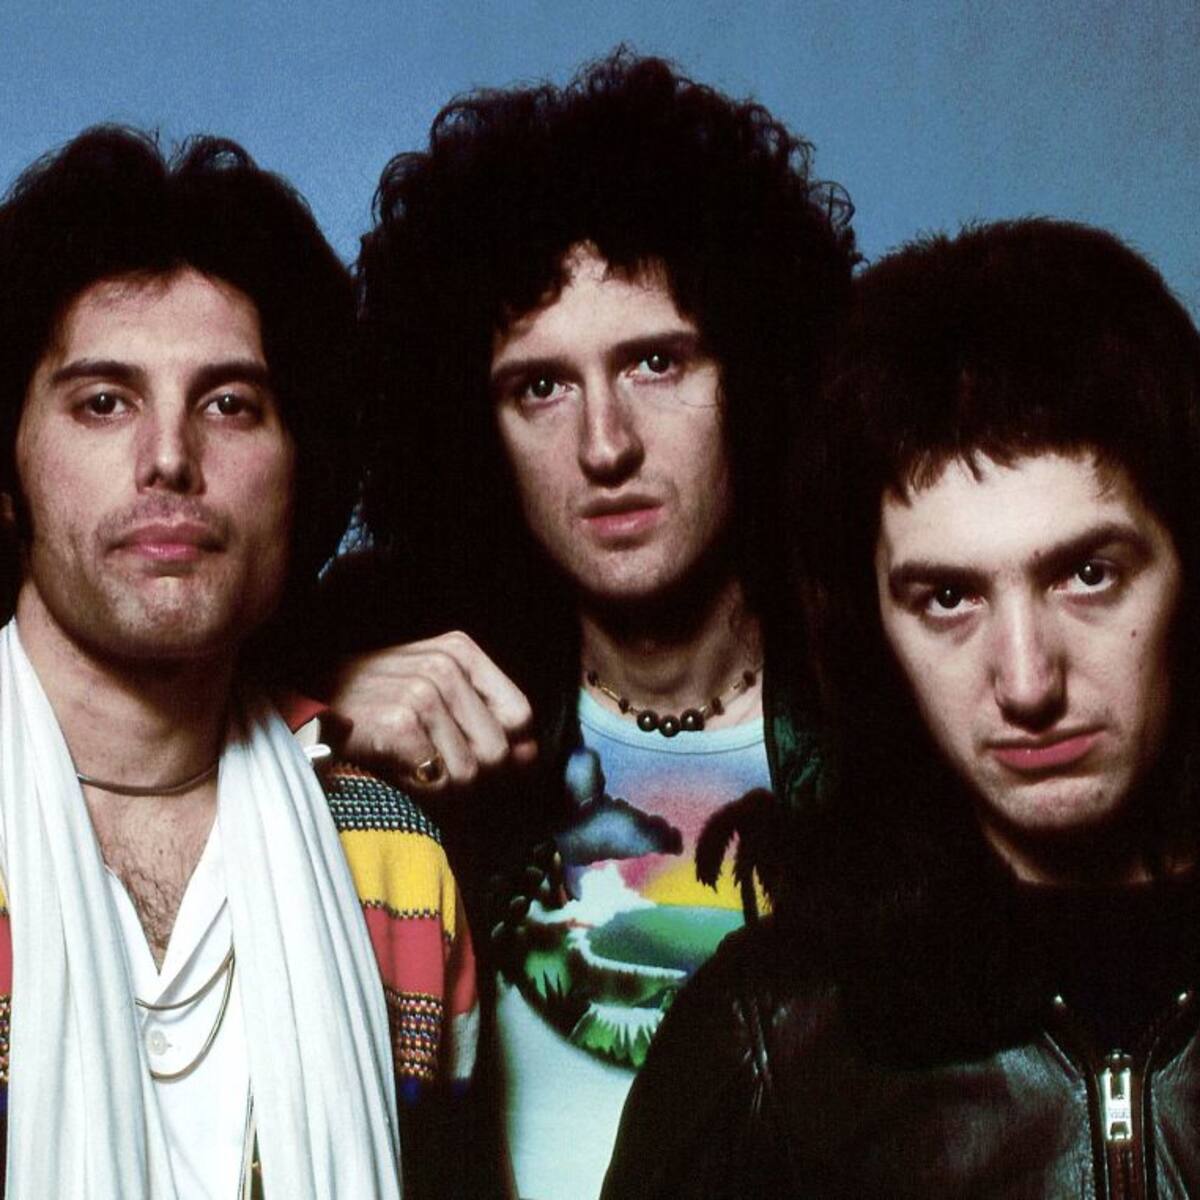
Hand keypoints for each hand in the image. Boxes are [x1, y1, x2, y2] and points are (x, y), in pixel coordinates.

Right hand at [324, 632, 536, 790]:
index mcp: (461, 651)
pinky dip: (419, 789)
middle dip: (473, 772)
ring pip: (469, 771)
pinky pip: (437, 780)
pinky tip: (397, 770)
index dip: (507, 747)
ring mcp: (422, 692)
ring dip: (442, 784)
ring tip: (413, 764)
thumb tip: (532, 754)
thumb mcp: (434, 691)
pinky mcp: (399, 723)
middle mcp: (445, 665)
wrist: (305, 702)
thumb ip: (488, 718)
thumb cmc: (376, 701)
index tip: (475, 753)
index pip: (520, 716)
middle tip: (435, 764)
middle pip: (498, 750)